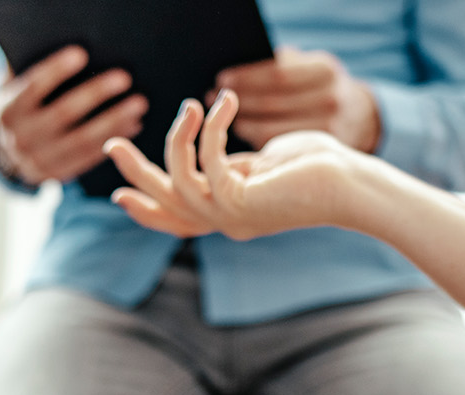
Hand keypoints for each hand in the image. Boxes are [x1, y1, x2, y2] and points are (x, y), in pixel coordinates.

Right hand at [0, 45, 147, 184]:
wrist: (7, 157)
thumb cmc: (20, 110)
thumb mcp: (14, 92)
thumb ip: (26, 72)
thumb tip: (46, 41)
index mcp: (10, 111)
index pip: (33, 87)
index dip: (56, 70)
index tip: (81, 54)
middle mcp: (22, 137)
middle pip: (62, 113)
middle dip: (94, 94)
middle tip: (124, 78)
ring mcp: (39, 159)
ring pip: (81, 139)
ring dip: (113, 121)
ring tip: (138, 105)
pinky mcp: (57, 173)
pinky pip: (88, 156)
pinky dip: (112, 140)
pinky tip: (132, 125)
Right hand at [103, 90, 363, 240]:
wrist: (353, 184)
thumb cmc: (318, 168)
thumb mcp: (266, 166)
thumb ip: (235, 165)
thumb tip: (212, 154)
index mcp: (229, 216)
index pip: (176, 221)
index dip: (146, 210)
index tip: (120, 197)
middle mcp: (224, 222)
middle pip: (164, 203)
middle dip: (135, 174)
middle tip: (112, 145)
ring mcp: (230, 216)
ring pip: (176, 182)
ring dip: (175, 140)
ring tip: (190, 107)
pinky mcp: (240, 199)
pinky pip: (206, 160)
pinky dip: (211, 127)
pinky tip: (224, 102)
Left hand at [213, 47, 380, 151]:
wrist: (359, 122)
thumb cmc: (321, 91)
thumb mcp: (309, 68)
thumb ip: (280, 65)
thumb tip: (235, 75)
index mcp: (325, 71)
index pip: (277, 75)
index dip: (245, 78)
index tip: (220, 79)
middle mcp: (329, 100)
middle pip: (270, 103)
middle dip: (237, 101)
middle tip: (209, 100)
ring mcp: (324, 130)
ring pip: (266, 130)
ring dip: (239, 124)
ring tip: (218, 119)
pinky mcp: (316, 156)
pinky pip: (272, 148)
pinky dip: (251, 141)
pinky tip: (239, 133)